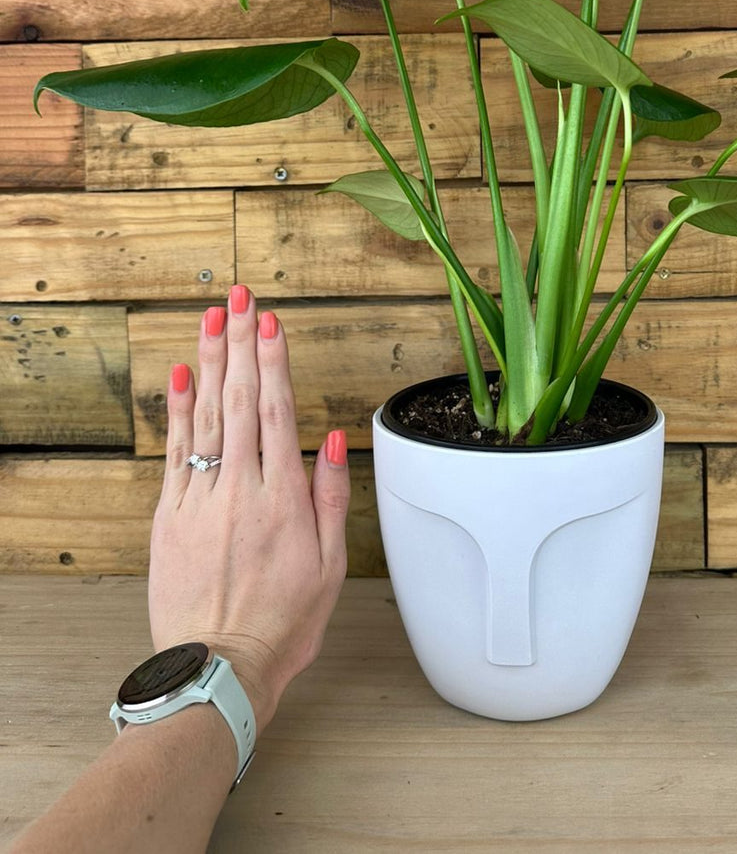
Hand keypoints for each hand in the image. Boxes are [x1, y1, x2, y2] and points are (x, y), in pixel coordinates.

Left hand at [148, 285, 349, 736]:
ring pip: (205, 416)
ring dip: (209, 362)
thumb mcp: (330, 564)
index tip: (272, 323)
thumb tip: (337, 440)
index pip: (277, 411)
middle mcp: (240, 489)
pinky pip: (173, 452)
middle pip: (240, 400)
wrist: (220, 666)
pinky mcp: (170, 517)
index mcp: (283, 498)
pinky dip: (176, 410)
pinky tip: (179, 376)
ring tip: (213, 319)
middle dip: (241, 343)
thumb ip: (333, 496)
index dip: (274, 361)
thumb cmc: (282, 622)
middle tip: (241, 298)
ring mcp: (201, 500)